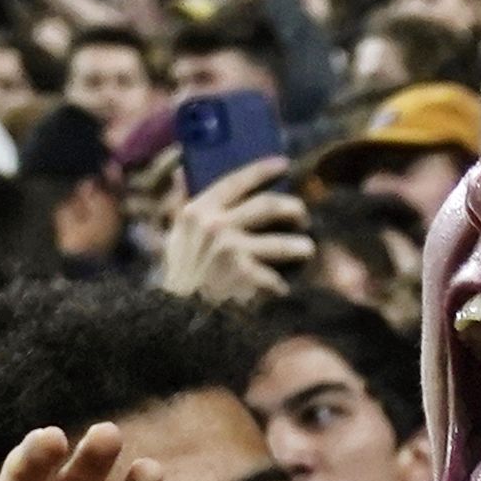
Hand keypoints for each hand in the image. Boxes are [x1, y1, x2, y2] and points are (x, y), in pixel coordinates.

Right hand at [154, 156, 310, 303]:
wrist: (176, 315)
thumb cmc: (179, 275)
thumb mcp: (174, 235)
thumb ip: (181, 202)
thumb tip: (180, 170)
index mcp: (198, 211)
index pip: (235, 181)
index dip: (262, 170)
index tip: (283, 164)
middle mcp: (215, 226)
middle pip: (268, 205)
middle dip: (293, 208)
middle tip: (302, 216)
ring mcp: (232, 251)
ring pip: (283, 243)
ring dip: (301, 247)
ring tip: (306, 250)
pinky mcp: (245, 276)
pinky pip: (276, 278)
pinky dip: (280, 285)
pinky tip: (281, 289)